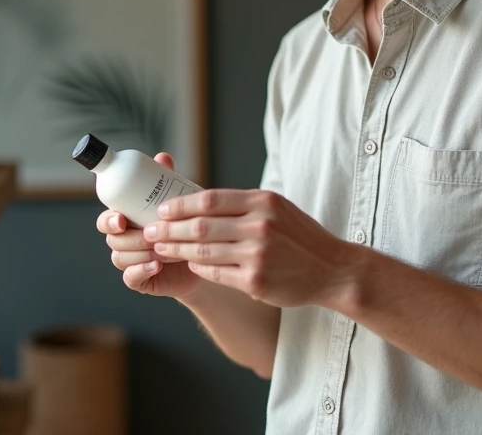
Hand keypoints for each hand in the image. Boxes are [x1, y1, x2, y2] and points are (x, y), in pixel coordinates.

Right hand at [96, 152, 201, 299]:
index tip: (121, 220)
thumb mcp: (176, 202)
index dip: (108, 220)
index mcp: (126, 220)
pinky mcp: (139, 279)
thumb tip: (162, 157)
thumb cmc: (184, 226)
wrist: (202, 258)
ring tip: (161, 251)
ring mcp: (129, 261)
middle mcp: (123, 240)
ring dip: (139, 253)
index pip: (106, 220)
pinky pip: (130, 278)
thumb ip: (166, 181)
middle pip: (112, 239)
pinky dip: (141, 271)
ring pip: (120, 258)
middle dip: (130, 237)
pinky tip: (156, 266)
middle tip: (150, 236)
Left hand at [142, 188, 357, 308]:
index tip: (162, 209)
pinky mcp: (255, 281)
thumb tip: (201, 201)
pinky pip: (216, 273)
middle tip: (150, 230)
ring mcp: (257, 255)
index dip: (181, 205)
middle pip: (201, 226)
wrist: (331, 269)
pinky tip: (189, 264)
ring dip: (176, 249)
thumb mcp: (277, 208)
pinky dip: (198, 267)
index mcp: (263, 202)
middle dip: (169, 229)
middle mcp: (259, 226)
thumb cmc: (301, 237)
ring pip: (203, 251)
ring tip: (161, 247)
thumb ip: (244, 205)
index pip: (210, 199)